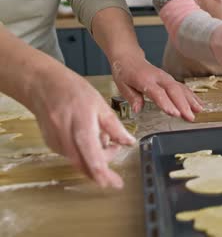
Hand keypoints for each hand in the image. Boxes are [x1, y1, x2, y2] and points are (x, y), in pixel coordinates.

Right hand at [29, 68, 135, 188]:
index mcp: (81, 127)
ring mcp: (56, 143)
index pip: (92, 158)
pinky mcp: (51, 144)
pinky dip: (84, 153)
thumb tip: (129, 142)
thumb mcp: (100, 105)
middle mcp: (65, 138)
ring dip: (94, 158)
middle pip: (85, 165)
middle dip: (103, 169)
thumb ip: (115, 127)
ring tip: (103, 137)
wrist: (43, 86)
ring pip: (78, 162)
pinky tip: (90, 138)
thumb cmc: (74, 91)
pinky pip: (71, 155)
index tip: (116, 184)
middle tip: (115, 150)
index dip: (105, 174)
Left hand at [110, 54, 202, 120]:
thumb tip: (137, 109)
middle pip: (174, 91)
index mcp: (145, 80)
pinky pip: (183, 87)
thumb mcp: (122, 85)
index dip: (167, 103)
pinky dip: (192, 96)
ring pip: (181, 88)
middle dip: (183, 104)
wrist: (129, 57)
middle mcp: (158, 78)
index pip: (158, 93)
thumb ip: (132, 97)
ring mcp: (166, 78)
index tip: (175, 113)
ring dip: (191, 100)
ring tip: (199, 111)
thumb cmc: (125, 72)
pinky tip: (198, 103)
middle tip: (190, 117)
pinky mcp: (170, 79)